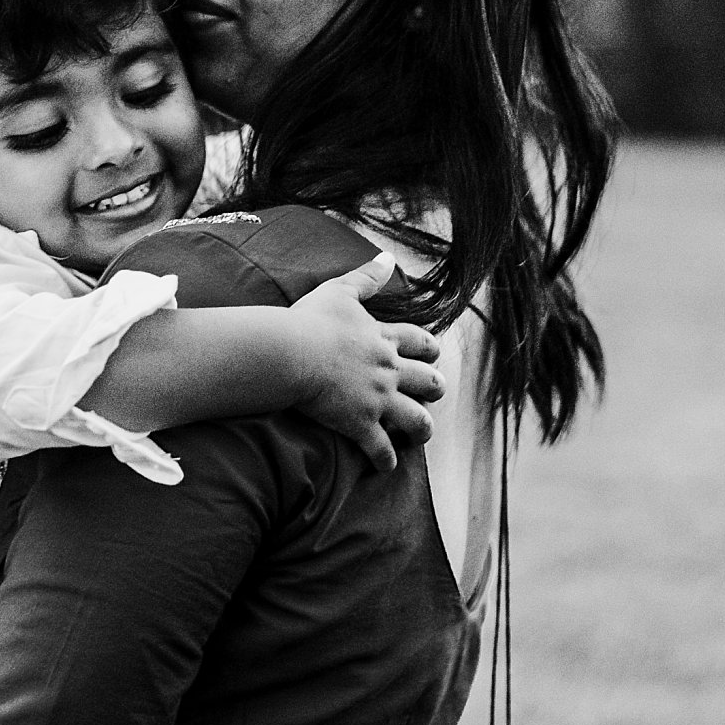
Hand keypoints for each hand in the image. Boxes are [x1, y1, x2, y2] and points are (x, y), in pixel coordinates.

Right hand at [287, 253, 444, 471]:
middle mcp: (388, 371)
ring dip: (421, 430)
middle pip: (428, 382)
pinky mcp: (361, 424)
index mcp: (383, 339)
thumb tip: (387, 258)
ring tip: (419, 436)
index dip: (429, 349)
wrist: (290, 354)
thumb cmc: (310, 321)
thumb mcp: (339, 291)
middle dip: (434, 389)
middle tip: (432, 394)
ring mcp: (378, 400)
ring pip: (417, 420)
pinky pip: (381, 449)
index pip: (420, 342)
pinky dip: (385, 460)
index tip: (433, 354)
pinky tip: (384, 467)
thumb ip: (366, 277)